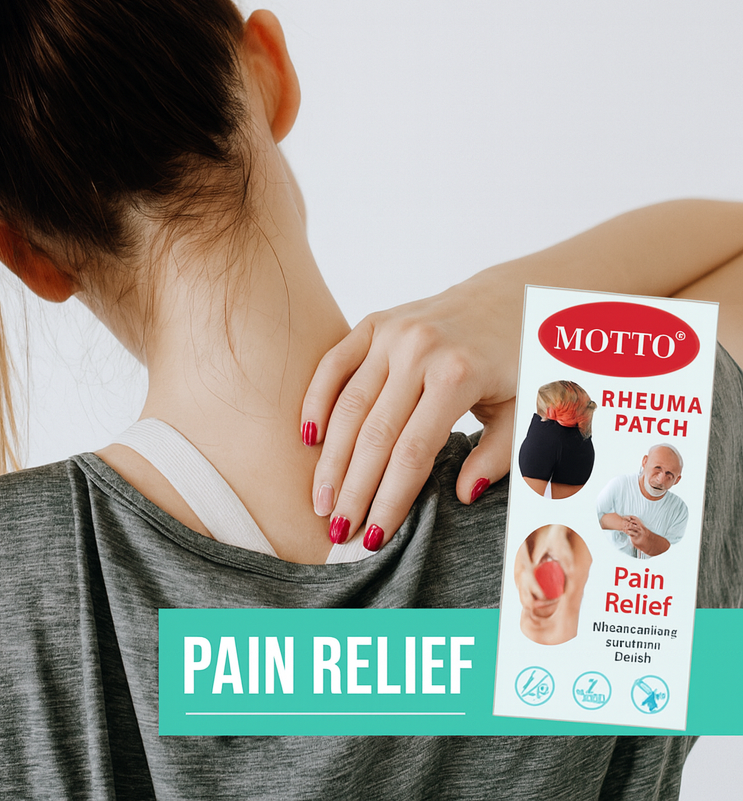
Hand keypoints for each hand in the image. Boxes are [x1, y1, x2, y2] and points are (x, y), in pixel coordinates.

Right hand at [301, 271, 518, 548]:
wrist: (511, 298)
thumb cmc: (518, 362)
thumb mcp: (524, 412)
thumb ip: (496, 456)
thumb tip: (461, 496)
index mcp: (458, 374)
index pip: (412, 452)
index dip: (390, 499)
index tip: (375, 536)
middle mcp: (418, 350)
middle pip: (374, 434)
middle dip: (352, 488)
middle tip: (337, 529)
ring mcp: (391, 333)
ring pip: (347, 404)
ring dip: (330, 457)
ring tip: (321, 498)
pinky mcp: (374, 322)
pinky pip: (334, 363)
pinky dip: (317, 400)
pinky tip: (309, 437)